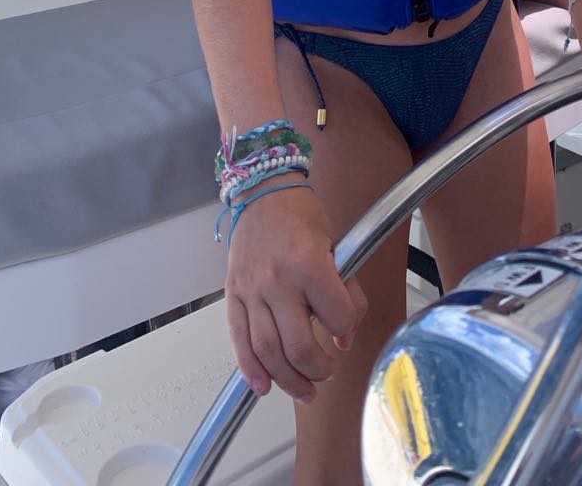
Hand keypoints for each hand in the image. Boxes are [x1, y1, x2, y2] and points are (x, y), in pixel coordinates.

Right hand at [226, 182, 365, 402]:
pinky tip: (263, 386)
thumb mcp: (337, 245)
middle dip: (319, 369)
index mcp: (308, 264)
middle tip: (328, 373)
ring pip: (267, 352)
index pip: (337, 317)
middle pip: (299, 347)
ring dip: (288, 380)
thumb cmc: (301, 215)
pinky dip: (250, 369)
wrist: (263, 191)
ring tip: (305, 390)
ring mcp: (251, 290)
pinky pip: (239, 340)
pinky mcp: (234, 295)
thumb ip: (346, 290)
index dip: (347, 329)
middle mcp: (277, 280)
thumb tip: (344, 335)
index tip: (346, 330)